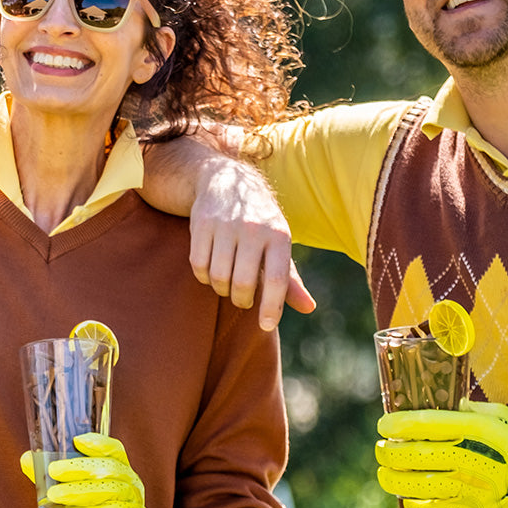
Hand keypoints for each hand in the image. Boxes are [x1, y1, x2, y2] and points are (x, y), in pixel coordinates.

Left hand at [20, 433, 149, 507]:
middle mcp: (130, 481)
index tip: (76, 440)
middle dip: (79, 466)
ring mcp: (134, 501)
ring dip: (80, 490)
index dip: (98, 442)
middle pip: (109, 467)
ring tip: (55, 494)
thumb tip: (26, 458)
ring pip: (110, 488)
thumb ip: (50, 478)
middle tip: (54, 470)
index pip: (113, 449)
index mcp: (119, 469)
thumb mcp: (69, 497)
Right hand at [140, 136, 315, 330]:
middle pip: (244, 284)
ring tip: (228, 283)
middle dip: (242, 300)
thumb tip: (309, 308)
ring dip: (222, 290)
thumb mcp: (279, 244)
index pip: (278, 279)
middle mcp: (253, 228)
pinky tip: (211, 269)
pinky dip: (204, 276)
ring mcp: (226, 225)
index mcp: (279, 235)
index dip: (272, 306)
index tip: (266, 326)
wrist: (228, 180)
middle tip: (243, 299)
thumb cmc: (260, 223)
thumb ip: (290, 279)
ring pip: (219, 278)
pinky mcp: (201, 223)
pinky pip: (199, 266)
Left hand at [376, 400, 507, 507]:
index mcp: (477, 428)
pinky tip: (407, 498)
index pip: (428, 425)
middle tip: (379, 448)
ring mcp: (474, 487)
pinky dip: (418, 505)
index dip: (400, 424)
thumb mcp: (497, 412)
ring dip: (396, 480)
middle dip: (391, 452)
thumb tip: (441, 402)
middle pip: (419, 455)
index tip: (383, 424)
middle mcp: (472, 457)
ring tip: (383, 473)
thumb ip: (466, 408)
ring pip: (423, 485)